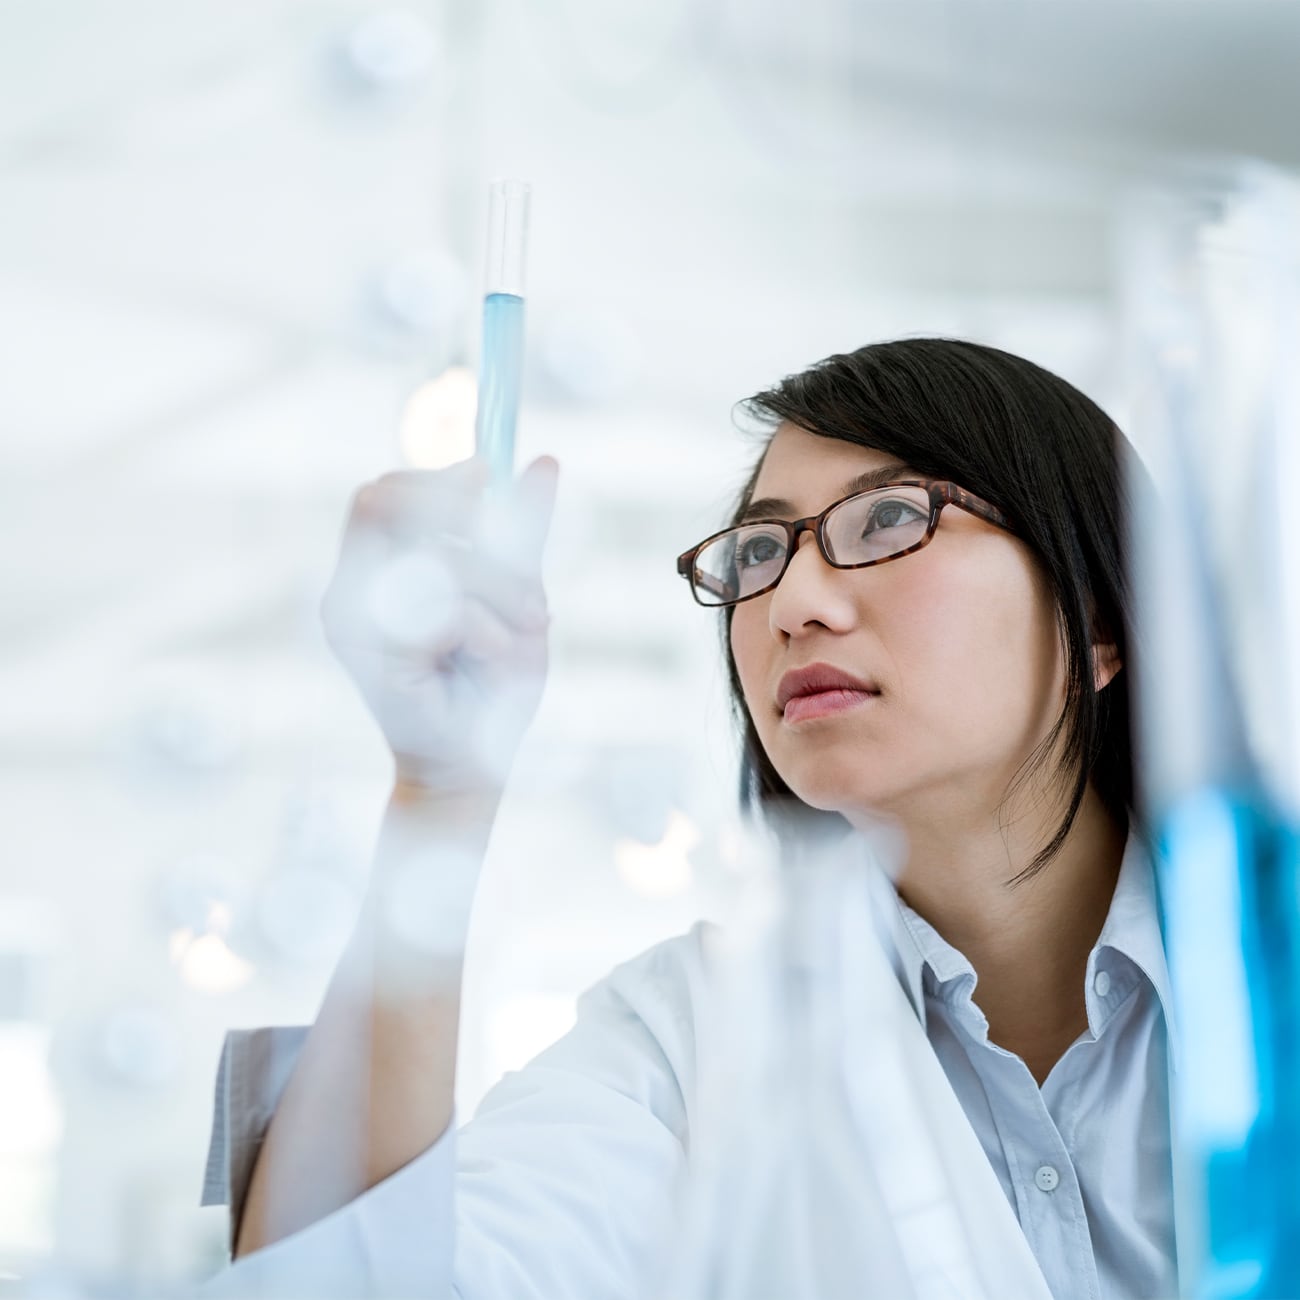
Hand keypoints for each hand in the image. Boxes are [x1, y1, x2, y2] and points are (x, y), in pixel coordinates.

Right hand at [319, 455, 558, 794]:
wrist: (474, 767)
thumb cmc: (489, 686)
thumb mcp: (515, 595)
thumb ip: (520, 534)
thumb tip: (545, 461)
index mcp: (373, 572)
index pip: (383, 491)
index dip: (437, 478)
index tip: (488, 481)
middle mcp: (348, 591)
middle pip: (384, 500)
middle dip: (463, 518)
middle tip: (522, 566)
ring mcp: (350, 623)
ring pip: (428, 555)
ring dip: (494, 586)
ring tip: (521, 627)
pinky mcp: (371, 655)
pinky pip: (446, 608)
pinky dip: (488, 628)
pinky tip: (492, 658)